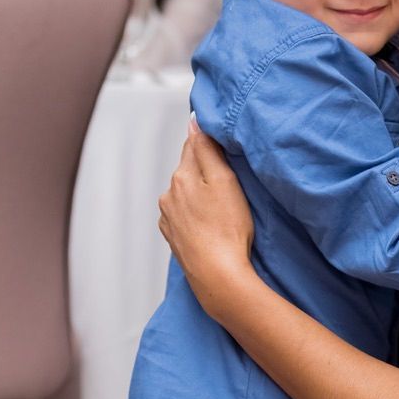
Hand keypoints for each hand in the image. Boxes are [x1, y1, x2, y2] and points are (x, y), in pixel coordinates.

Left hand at [158, 120, 256, 316]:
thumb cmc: (228, 229)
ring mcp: (168, 218)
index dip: (210, 145)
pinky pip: (183, 217)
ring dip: (199, 195)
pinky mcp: (174, 238)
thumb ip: (207, 149)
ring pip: (185, 195)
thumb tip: (194, 122)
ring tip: (221, 209)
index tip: (224, 150)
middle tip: (229, 184)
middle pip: (188, 170)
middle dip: (205, 171)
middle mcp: (169, 195)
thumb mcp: (224, 180)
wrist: (218, 276)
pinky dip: (195, 216)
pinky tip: (210, 226)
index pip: (193, 145)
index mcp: (181, 176)